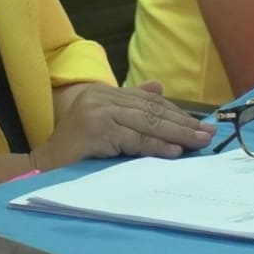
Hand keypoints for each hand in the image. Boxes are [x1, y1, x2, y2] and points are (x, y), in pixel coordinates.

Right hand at [31, 81, 215, 169]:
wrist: (45, 164)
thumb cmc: (76, 148)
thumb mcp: (106, 122)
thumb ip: (130, 106)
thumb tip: (158, 89)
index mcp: (105, 93)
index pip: (148, 101)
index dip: (176, 113)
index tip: (200, 124)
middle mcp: (102, 97)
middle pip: (151, 110)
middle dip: (183, 123)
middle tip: (208, 133)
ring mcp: (98, 112)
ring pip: (146, 124)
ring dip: (177, 134)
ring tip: (199, 142)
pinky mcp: (97, 129)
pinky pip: (135, 140)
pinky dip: (157, 146)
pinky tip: (174, 152)